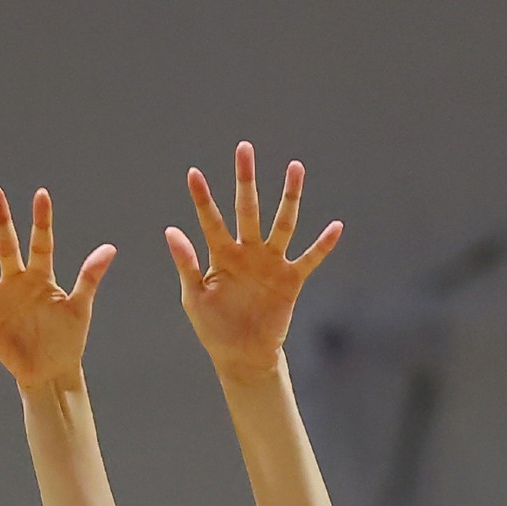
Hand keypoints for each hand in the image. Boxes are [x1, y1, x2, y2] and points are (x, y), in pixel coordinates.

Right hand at [0, 187, 115, 390]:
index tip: (41, 194)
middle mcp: (16, 282)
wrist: (51, 372)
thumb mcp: (80, 307)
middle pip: (4, 246)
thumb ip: (89, 277)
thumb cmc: (68, 339)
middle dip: (0, 219)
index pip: (41, 242)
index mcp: (41, 277)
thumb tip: (110, 248)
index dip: (41, 220)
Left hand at [167, 142, 341, 385]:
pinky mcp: (291, 279)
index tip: (193, 173)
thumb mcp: (194, 297)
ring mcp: (271, 263)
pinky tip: (336, 227)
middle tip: (244, 149)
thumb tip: (170, 230)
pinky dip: (323, 245)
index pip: (210, 220)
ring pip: (282, 223)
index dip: (202, 198)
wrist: (242, 355)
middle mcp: (248, 252)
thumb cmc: (214, 327)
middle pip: (248, 209)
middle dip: (246, 180)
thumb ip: (186, 263)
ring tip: (294, 167)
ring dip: (289, 197)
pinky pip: (309, 258)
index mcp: (221, 255)